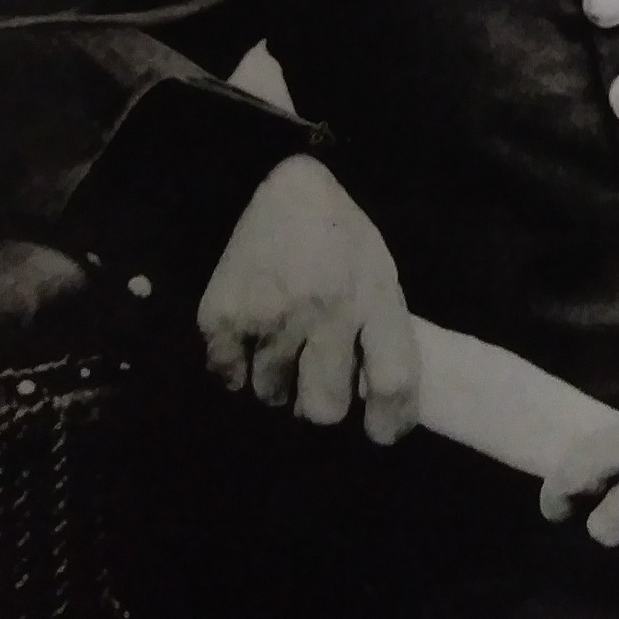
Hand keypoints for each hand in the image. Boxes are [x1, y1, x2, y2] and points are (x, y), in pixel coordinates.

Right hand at [196, 154, 418, 443]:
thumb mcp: (379, 274)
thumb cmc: (341, 236)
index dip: (390, 421)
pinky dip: (237, 367)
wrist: (282, 186)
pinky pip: (228, 376)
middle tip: (316, 381)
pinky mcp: (225, 313)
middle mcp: (325, 310)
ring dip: (278, 381)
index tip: (380, 432)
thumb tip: (373, 401)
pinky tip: (251, 338)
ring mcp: (271, 314)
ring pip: (272, 395)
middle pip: (324, 407)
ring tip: (283, 344)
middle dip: (320, 405)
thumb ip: (381, 332)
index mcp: (373, 298)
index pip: (393, 382)